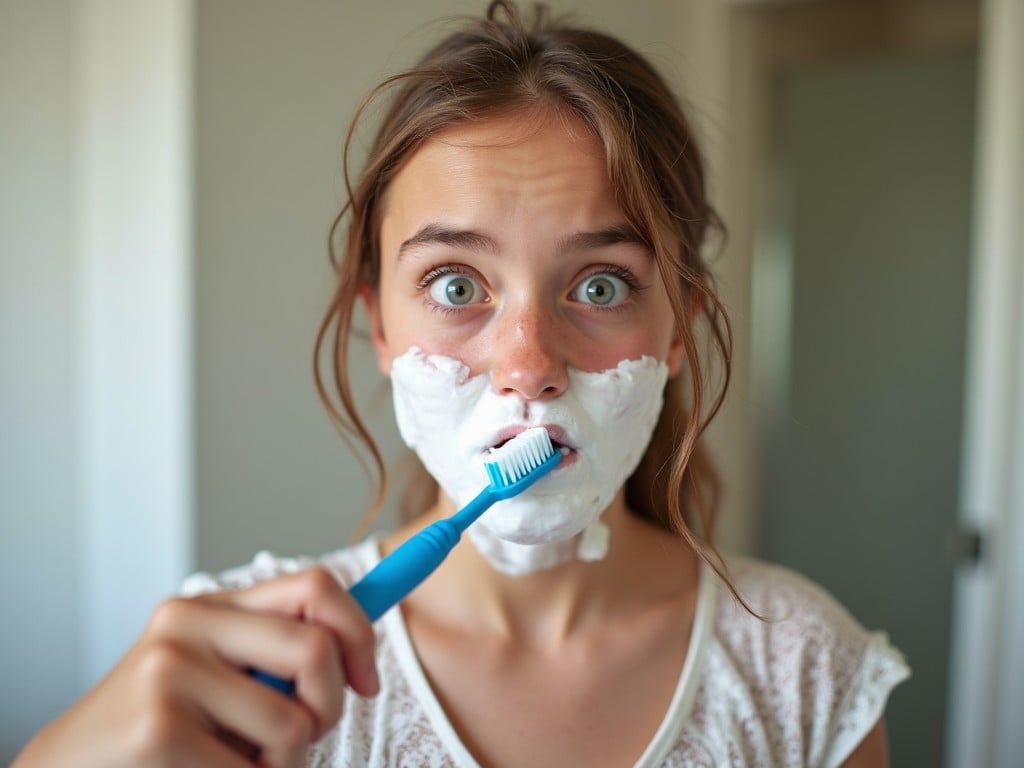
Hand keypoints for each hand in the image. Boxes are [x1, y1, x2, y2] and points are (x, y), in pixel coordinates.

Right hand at [13, 567, 378, 767]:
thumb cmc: (163, 728)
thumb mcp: (216, 674)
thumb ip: (275, 654)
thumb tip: (361, 657)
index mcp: (211, 604)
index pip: (315, 585)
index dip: (360, 633)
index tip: (366, 682)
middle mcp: (187, 624)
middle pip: (316, 649)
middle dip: (329, 708)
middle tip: (304, 739)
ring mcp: (168, 673)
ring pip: (292, 724)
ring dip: (286, 763)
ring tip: (241, 763)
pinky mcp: (158, 729)